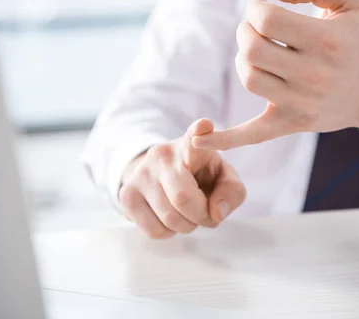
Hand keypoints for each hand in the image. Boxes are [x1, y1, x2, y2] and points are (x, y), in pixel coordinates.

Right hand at [119, 119, 245, 238]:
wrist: (161, 175)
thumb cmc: (199, 176)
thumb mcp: (222, 177)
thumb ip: (231, 191)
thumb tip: (216, 213)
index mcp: (191, 146)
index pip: (193, 136)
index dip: (199, 132)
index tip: (205, 126)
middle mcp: (162, 155)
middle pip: (183, 198)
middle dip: (201, 216)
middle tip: (207, 215)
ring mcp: (141, 175)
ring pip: (169, 219)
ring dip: (187, 226)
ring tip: (189, 214)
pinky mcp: (127, 196)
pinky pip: (155, 231)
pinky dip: (169, 233)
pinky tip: (170, 218)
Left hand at [193, 0, 358, 150]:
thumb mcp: (351, 1)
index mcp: (326, 41)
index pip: (267, 21)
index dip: (255, 9)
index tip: (262, 8)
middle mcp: (312, 74)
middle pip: (252, 51)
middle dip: (246, 31)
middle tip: (256, 28)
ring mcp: (300, 103)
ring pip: (249, 79)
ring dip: (244, 59)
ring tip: (255, 52)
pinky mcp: (292, 123)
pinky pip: (252, 135)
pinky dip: (224, 139)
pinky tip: (197, 139)